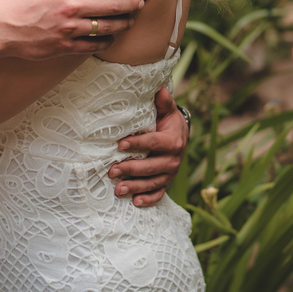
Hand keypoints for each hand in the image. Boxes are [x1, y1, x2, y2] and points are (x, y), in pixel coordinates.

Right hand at [0, 0, 144, 57]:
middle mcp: (70, 7)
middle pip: (111, 5)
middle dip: (130, 3)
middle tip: (141, 2)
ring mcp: (68, 28)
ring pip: (105, 27)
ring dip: (122, 23)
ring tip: (131, 20)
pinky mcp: (63, 46)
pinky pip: (91, 45)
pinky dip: (104, 42)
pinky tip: (111, 39)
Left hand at [109, 86, 188, 206]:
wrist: (180, 136)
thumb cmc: (167, 121)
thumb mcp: (167, 110)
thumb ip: (163, 101)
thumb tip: (158, 88)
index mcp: (173, 140)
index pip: (153, 143)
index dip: (137, 144)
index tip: (120, 144)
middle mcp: (174, 159)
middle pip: (152, 166)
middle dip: (131, 170)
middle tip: (112, 171)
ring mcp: (170, 173)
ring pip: (153, 183)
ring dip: (136, 187)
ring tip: (118, 190)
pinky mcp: (166, 183)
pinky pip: (159, 194)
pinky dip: (148, 199)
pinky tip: (135, 203)